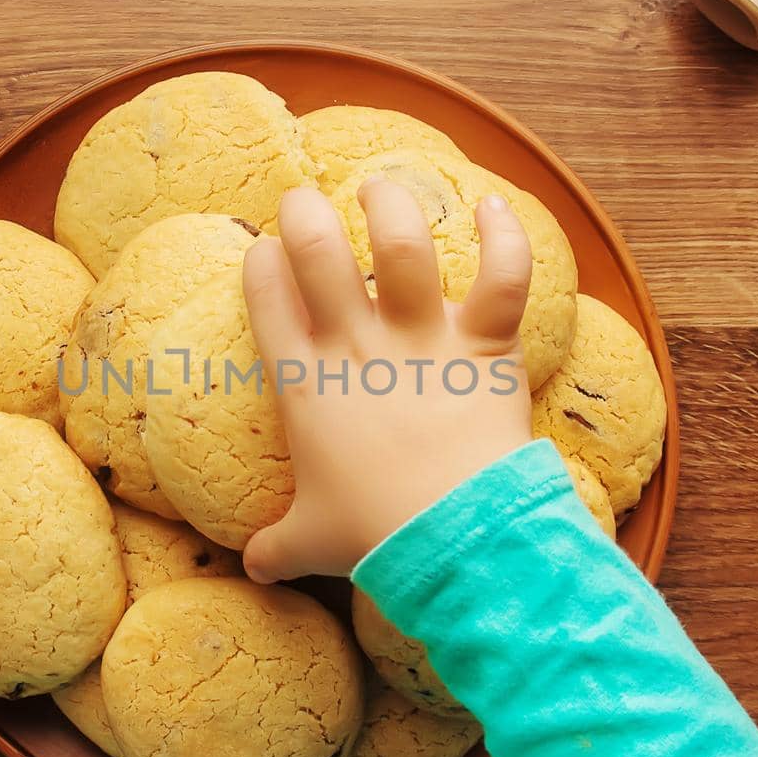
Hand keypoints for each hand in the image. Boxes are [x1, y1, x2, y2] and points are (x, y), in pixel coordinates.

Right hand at [242, 178, 534, 582]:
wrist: (450, 538)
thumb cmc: (373, 536)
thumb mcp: (309, 541)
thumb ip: (277, 546)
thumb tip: (251, 568)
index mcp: (306, 384)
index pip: (268, 301)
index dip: (260, 268)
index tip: (261, 252)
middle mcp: (357, 346)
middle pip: (317, 252)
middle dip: (303, 213)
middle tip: (302, 199)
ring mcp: (421, 338)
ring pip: (401, 245)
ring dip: (389, 207)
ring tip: (379, 188)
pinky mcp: (483, 343)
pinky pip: (502, 274)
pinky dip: (505, 235)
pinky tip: (493, 204)